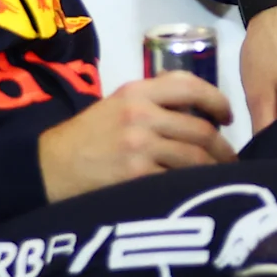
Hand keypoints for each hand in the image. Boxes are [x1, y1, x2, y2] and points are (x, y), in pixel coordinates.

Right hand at [36, 73, 234, 201]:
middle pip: (201, 130)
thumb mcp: (115, 105)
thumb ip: (153, 101)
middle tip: (229, 159)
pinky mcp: (136, 175)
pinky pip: (177, 179)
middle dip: (222, 147)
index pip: (190, 86)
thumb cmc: (86, 138)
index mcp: (136, 92)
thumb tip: (199, 109)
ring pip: (195, 158)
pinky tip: (195, 189)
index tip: (226, 117)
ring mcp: (139, 146)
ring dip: (213, 169)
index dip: (217, 101)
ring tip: (217, 177)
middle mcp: (140, 115)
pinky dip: (192, 184)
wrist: (47, 168)